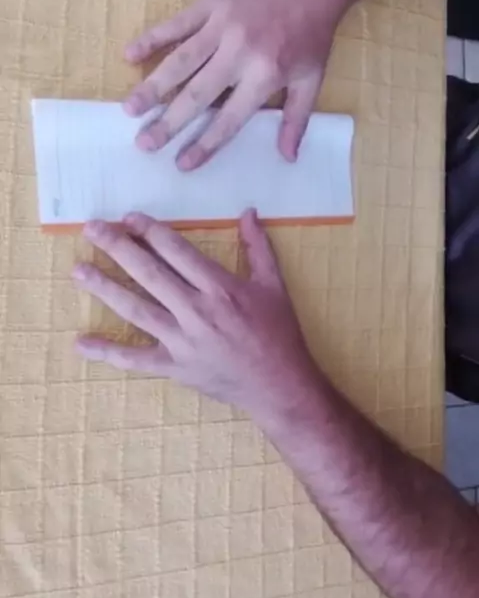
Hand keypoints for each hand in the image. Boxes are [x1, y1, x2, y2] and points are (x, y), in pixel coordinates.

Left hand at [72, 210, 319, 420]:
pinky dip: (108, 352)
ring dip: (106, 288)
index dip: (150, 231)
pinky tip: (82, 343)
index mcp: (221, 288)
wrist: (279, 385)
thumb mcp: (273, 286)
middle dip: (118, 248)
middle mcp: (197, 312)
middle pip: (150, 274)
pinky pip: (136, 360)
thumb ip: (258, 247)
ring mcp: (182, 342)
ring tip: (79, 270)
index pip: (177, 252)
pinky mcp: (174, 367)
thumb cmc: (278, 333)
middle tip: (92, 229)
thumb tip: (248, 212)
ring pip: (136, 310)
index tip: (129, 218)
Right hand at [123, 0, 353, 169]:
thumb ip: (297, 118)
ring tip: (129, 109)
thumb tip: (287, 157)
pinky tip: (129, 54)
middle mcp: (239, 52)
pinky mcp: (211, 2)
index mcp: (265, 75)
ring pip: (180, 62)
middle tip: (143, 144)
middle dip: (169, 123)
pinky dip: (152, 38)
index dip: (205, 144)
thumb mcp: (312, 77)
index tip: (182, 163)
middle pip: (197, 95)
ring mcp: (221, 25)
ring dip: (152, 87)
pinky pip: (176, 23)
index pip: (229, 119)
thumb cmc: (314, 31)